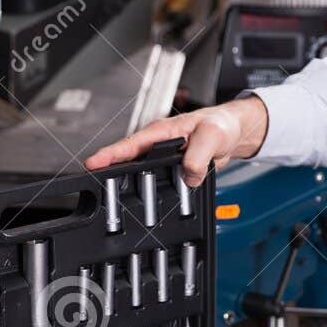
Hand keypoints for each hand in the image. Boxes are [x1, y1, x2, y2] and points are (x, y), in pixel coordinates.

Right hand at [84, 96, 269, 186]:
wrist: (234, 132)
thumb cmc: (221, 125)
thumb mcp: (211, 137)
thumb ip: (197, 157)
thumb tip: (187, 176)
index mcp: (162, 132)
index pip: (130, 144)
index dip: (110, 154)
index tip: (92, 164)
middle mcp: (158, 145)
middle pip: (129, 161)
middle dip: (111, 173)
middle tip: (96, 187)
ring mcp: (163, 158)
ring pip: (143, 174)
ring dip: (134, 186)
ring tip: (116, 199)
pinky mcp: (172, 169)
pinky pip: (159, 182)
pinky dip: (156, 191)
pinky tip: (151, 201)